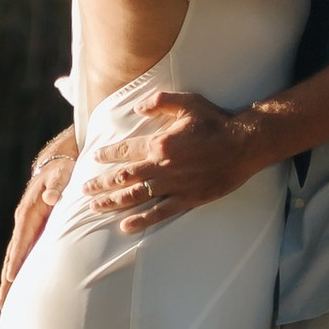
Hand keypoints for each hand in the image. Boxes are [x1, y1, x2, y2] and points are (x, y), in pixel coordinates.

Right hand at [0, 129, 78, 306]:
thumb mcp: (63, 173)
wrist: (59, 161)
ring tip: (5, 302)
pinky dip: (20, 269)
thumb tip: (51, 199)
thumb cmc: (64, 168)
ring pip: (17, 257)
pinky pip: (25, 253)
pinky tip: (20, 286)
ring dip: (10, 279)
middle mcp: (24, 221)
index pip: (21, 241)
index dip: (16, 260)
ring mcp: (28, 227)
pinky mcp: (34, 230)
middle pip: (13, 255)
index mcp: (29, 211)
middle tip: (1, 303)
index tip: (10, 280)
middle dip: (7, 280)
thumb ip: (59, 185)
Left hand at [83, 90, 269, 230]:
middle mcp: (162, 166)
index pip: (125, 151)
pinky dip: (142, 220)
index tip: (94, 157)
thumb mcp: (187, 102)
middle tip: (84, 190)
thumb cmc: (216, 121)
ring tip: (95, 208)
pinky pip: (160, 213)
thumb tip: (138, 108)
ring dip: (113, 202)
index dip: (107, 155)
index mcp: (159, 143)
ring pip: (136, 197)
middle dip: (101, 184)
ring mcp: (175, 185)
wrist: (244, 144)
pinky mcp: (188, 199)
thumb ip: (159, 102)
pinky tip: (126, 226)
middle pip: (123, 177)